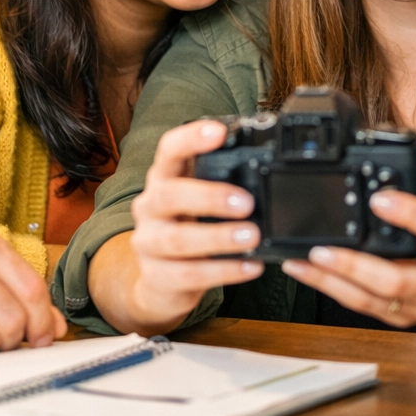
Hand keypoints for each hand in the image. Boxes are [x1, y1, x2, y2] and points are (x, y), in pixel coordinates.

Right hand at [113, 120, 264, 331]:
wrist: (159, 282)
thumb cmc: (189, 228)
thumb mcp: (200, 202)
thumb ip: (222, 183)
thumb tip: (267, 168)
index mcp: (164, 179)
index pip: (169, 150)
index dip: (191, 138)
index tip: (220, 132)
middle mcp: (149, 207)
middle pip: (169, 195)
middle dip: (209, 196)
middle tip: (247, 203)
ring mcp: (148, 243)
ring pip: (178, 239)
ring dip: (218, 237)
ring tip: (252, 236)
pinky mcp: (156, 277)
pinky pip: (189, 275)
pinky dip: (223, 271)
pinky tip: (250, 266)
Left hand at [281, 151, 415, 327]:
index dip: (410, 215)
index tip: (378, 199)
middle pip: (396, 280)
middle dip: (355, 266)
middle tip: (323, 249)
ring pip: (370, 299)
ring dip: (333, 281)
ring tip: (306, 260)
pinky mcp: (398, 317)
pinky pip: (361, 305)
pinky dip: (330, 288)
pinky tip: (308, 271)